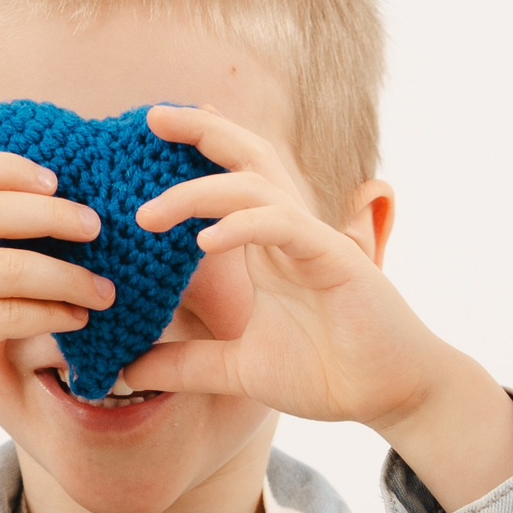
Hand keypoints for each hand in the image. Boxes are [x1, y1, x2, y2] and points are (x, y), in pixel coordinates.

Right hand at [0, 152, 111, 512]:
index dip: (13, 167)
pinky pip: (10, 314)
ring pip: (14, 265)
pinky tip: (75, 319)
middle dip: (57, 215)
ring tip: (103, 289)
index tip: (55, 181)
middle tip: (96, 228)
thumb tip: (0, 200)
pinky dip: (51, 313)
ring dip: (69, 277)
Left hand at [123, 105, 512, 508]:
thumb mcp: (235, 369)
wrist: (389, 395)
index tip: (150, 135)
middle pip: (246, 157)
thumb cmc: (326, 372)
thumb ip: (183, 364)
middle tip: (149, 116)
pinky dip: (242, 225)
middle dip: (199, 131)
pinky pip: (283, 226)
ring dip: (198, 191)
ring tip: (148, 213)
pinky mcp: (335, 260)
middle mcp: (288, 232)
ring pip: (254, 186)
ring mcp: (312, 242)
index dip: (196, 151)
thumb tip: (122, 372)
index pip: (230, 180)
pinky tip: (205, 242)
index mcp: (268, 246)